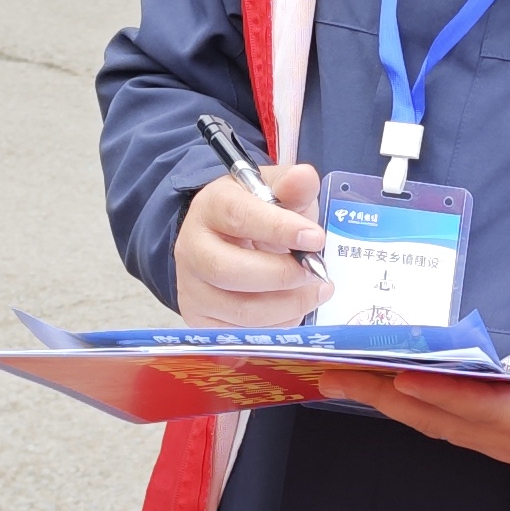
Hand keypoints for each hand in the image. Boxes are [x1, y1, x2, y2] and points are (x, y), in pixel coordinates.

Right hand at [174, 160, 327, 325]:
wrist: (225, 241)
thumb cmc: (256, 216)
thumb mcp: (274, 192)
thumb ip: (292, 186)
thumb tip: (304, 177)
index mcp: (210, 207)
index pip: (239, 217)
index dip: (279, 228)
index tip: (315, 238)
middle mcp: (191, 248)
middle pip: (230, 271)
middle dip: (282, 276)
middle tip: (317, 272)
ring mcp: (192, 287)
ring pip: (239, 310)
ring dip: (288, 305)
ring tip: (317, 290)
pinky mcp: (200, 319)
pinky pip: (242, 333)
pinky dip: (277, 324)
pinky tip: (295, 307)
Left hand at [317, 273, 509, 478]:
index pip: (481, 406)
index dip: (438, 391)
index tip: (396, 375)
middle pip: (438, 418)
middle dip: (384, 395)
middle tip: (333, 372)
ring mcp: (501, 443)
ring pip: (433, 424)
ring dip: (385, 403)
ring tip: (337, 378)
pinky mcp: (496, 439)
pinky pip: (443, 425)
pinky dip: (408, 407)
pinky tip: (378, 389)